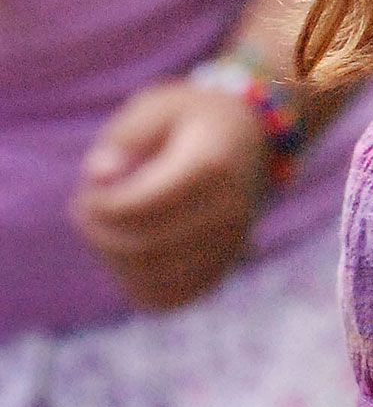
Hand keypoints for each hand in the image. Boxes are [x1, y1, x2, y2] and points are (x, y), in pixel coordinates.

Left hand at [71, 81, 268, 309]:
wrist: (253, 138)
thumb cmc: (192, 119)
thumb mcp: (156, 107)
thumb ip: (122, 138)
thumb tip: (97, 176)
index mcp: (212, 165)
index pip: (139, 207)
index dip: (98, 206)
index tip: (87, 189)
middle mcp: (229, 210)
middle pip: (143, 247)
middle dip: (98, 233)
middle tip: (85, 208)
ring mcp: (230, 244)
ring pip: (151, 278)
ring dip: (112, 259)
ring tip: (106, 227)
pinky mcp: (222, 269)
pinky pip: (168, 298)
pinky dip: (136, 283)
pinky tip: (128, 253)